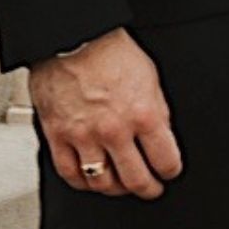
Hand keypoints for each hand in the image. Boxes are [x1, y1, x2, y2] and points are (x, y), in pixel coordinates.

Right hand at [30, 30, 181, 199]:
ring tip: (122, 185)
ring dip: (116, 189)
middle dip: (149, 189)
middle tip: (151, 188)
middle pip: (136, 180)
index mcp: (144, 115)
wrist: (72, 39)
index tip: (169, 172)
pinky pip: (69, 173)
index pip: (166, 161)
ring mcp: (83, 136)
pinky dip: (82, 183)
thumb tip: (162, 139)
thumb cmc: (111, 53)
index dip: (171, 171)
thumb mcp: (152, 81)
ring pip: (102, 182)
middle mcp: (114, 130)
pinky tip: (91, 180)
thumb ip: (157, 113)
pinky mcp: (57, 136)